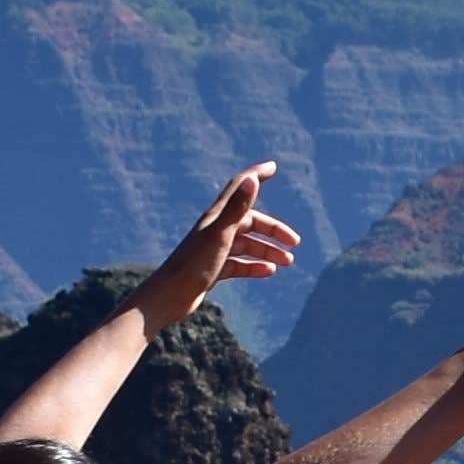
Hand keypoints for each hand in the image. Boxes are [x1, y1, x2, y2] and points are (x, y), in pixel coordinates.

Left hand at [130, 163, 303, 333]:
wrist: (168, 297)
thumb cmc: (193, 265)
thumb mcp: (221, 235)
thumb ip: (238, 208)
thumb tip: (253, 180)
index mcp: (217, 216)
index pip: (239, 187)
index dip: (256, 175)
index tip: (273, 166)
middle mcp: (215, 229)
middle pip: (250, 222)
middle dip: (273, 231)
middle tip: (294, 244)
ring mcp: (213, 250)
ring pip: (246, 245)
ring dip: (267, 251)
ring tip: (287, 262)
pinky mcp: (212, 269)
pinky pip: (238, 264)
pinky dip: (254, 266)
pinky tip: (269, 272)